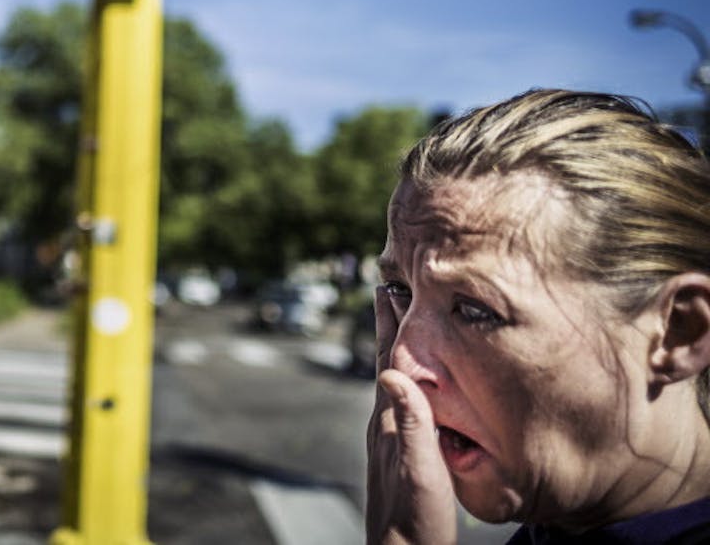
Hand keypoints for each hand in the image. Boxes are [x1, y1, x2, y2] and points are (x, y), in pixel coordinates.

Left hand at [365, 285, 456, 544]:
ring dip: (399, 346)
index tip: (388, 283)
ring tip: (402, 322)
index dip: (392, 323)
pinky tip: (414, 382)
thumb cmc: (415, 520)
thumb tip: (390, 372)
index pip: (390, 358)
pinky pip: (404, 401)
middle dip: (390, 325)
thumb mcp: (420, 470)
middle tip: (388, 286)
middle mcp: (384, 423)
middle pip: (387, 361)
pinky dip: (409, 378)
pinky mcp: (400, 453)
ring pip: (395, 379)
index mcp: (388, 420)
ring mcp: (389, 437)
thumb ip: (409, 422)